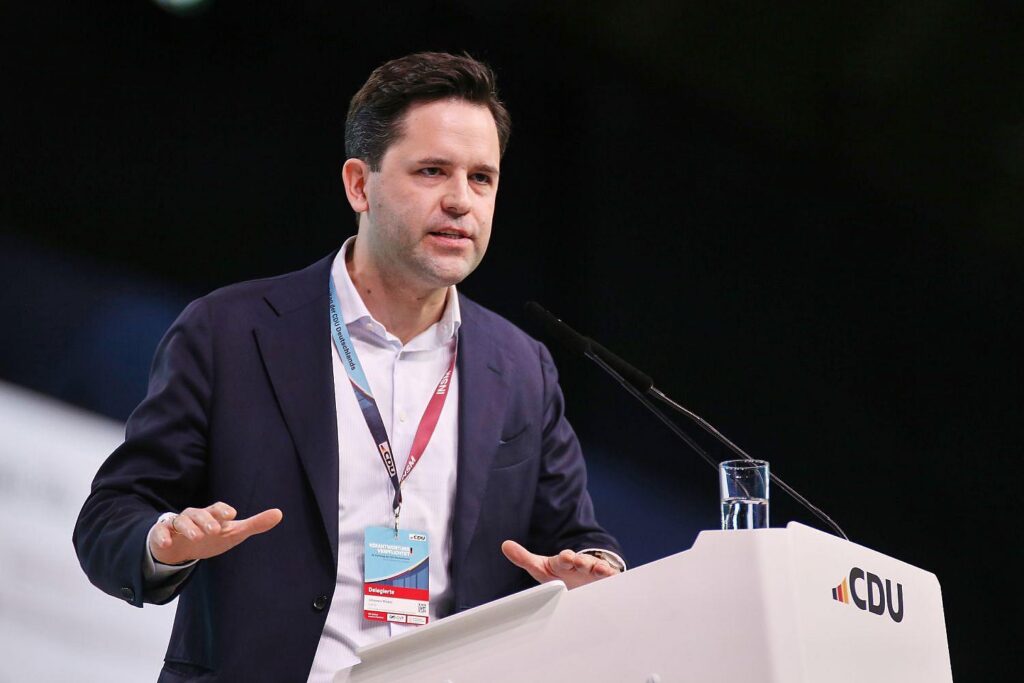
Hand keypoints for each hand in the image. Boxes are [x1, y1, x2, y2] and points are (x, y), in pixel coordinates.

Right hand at [150, 501, 282, 564]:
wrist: (182, 548)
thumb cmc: (211, 536)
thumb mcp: (233, 532)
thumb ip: (255, 524)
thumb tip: (279, 513)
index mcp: (211, 514)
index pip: (217, 508)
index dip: (223, 510)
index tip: (232, 515)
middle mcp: (194, 516)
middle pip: (198, 513)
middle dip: (206, 520)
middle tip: (215, 530)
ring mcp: (176, 525)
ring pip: (180, 521)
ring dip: (188, 527)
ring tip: (196, 537)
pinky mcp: (161, 535)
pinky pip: (159, 533)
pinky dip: (162, 536)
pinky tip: (167, 542)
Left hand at [501, 540, 618, 589]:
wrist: (581, 581)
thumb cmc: (559, 574)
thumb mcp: (541, 567)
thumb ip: (524, 558)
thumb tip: (504, 545)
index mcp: (564, 562)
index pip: (564, 558)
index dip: (565, 558)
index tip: (566, 558)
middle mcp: (580, 564)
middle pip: (582, 562)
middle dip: (582, 561)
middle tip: (580, 562)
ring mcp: (593, 572)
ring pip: (597, 568)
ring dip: (598, 568)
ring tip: (600, 570)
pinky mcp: (604, 581)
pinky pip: (610, 578)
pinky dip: (612, 577)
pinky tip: (613, 578)